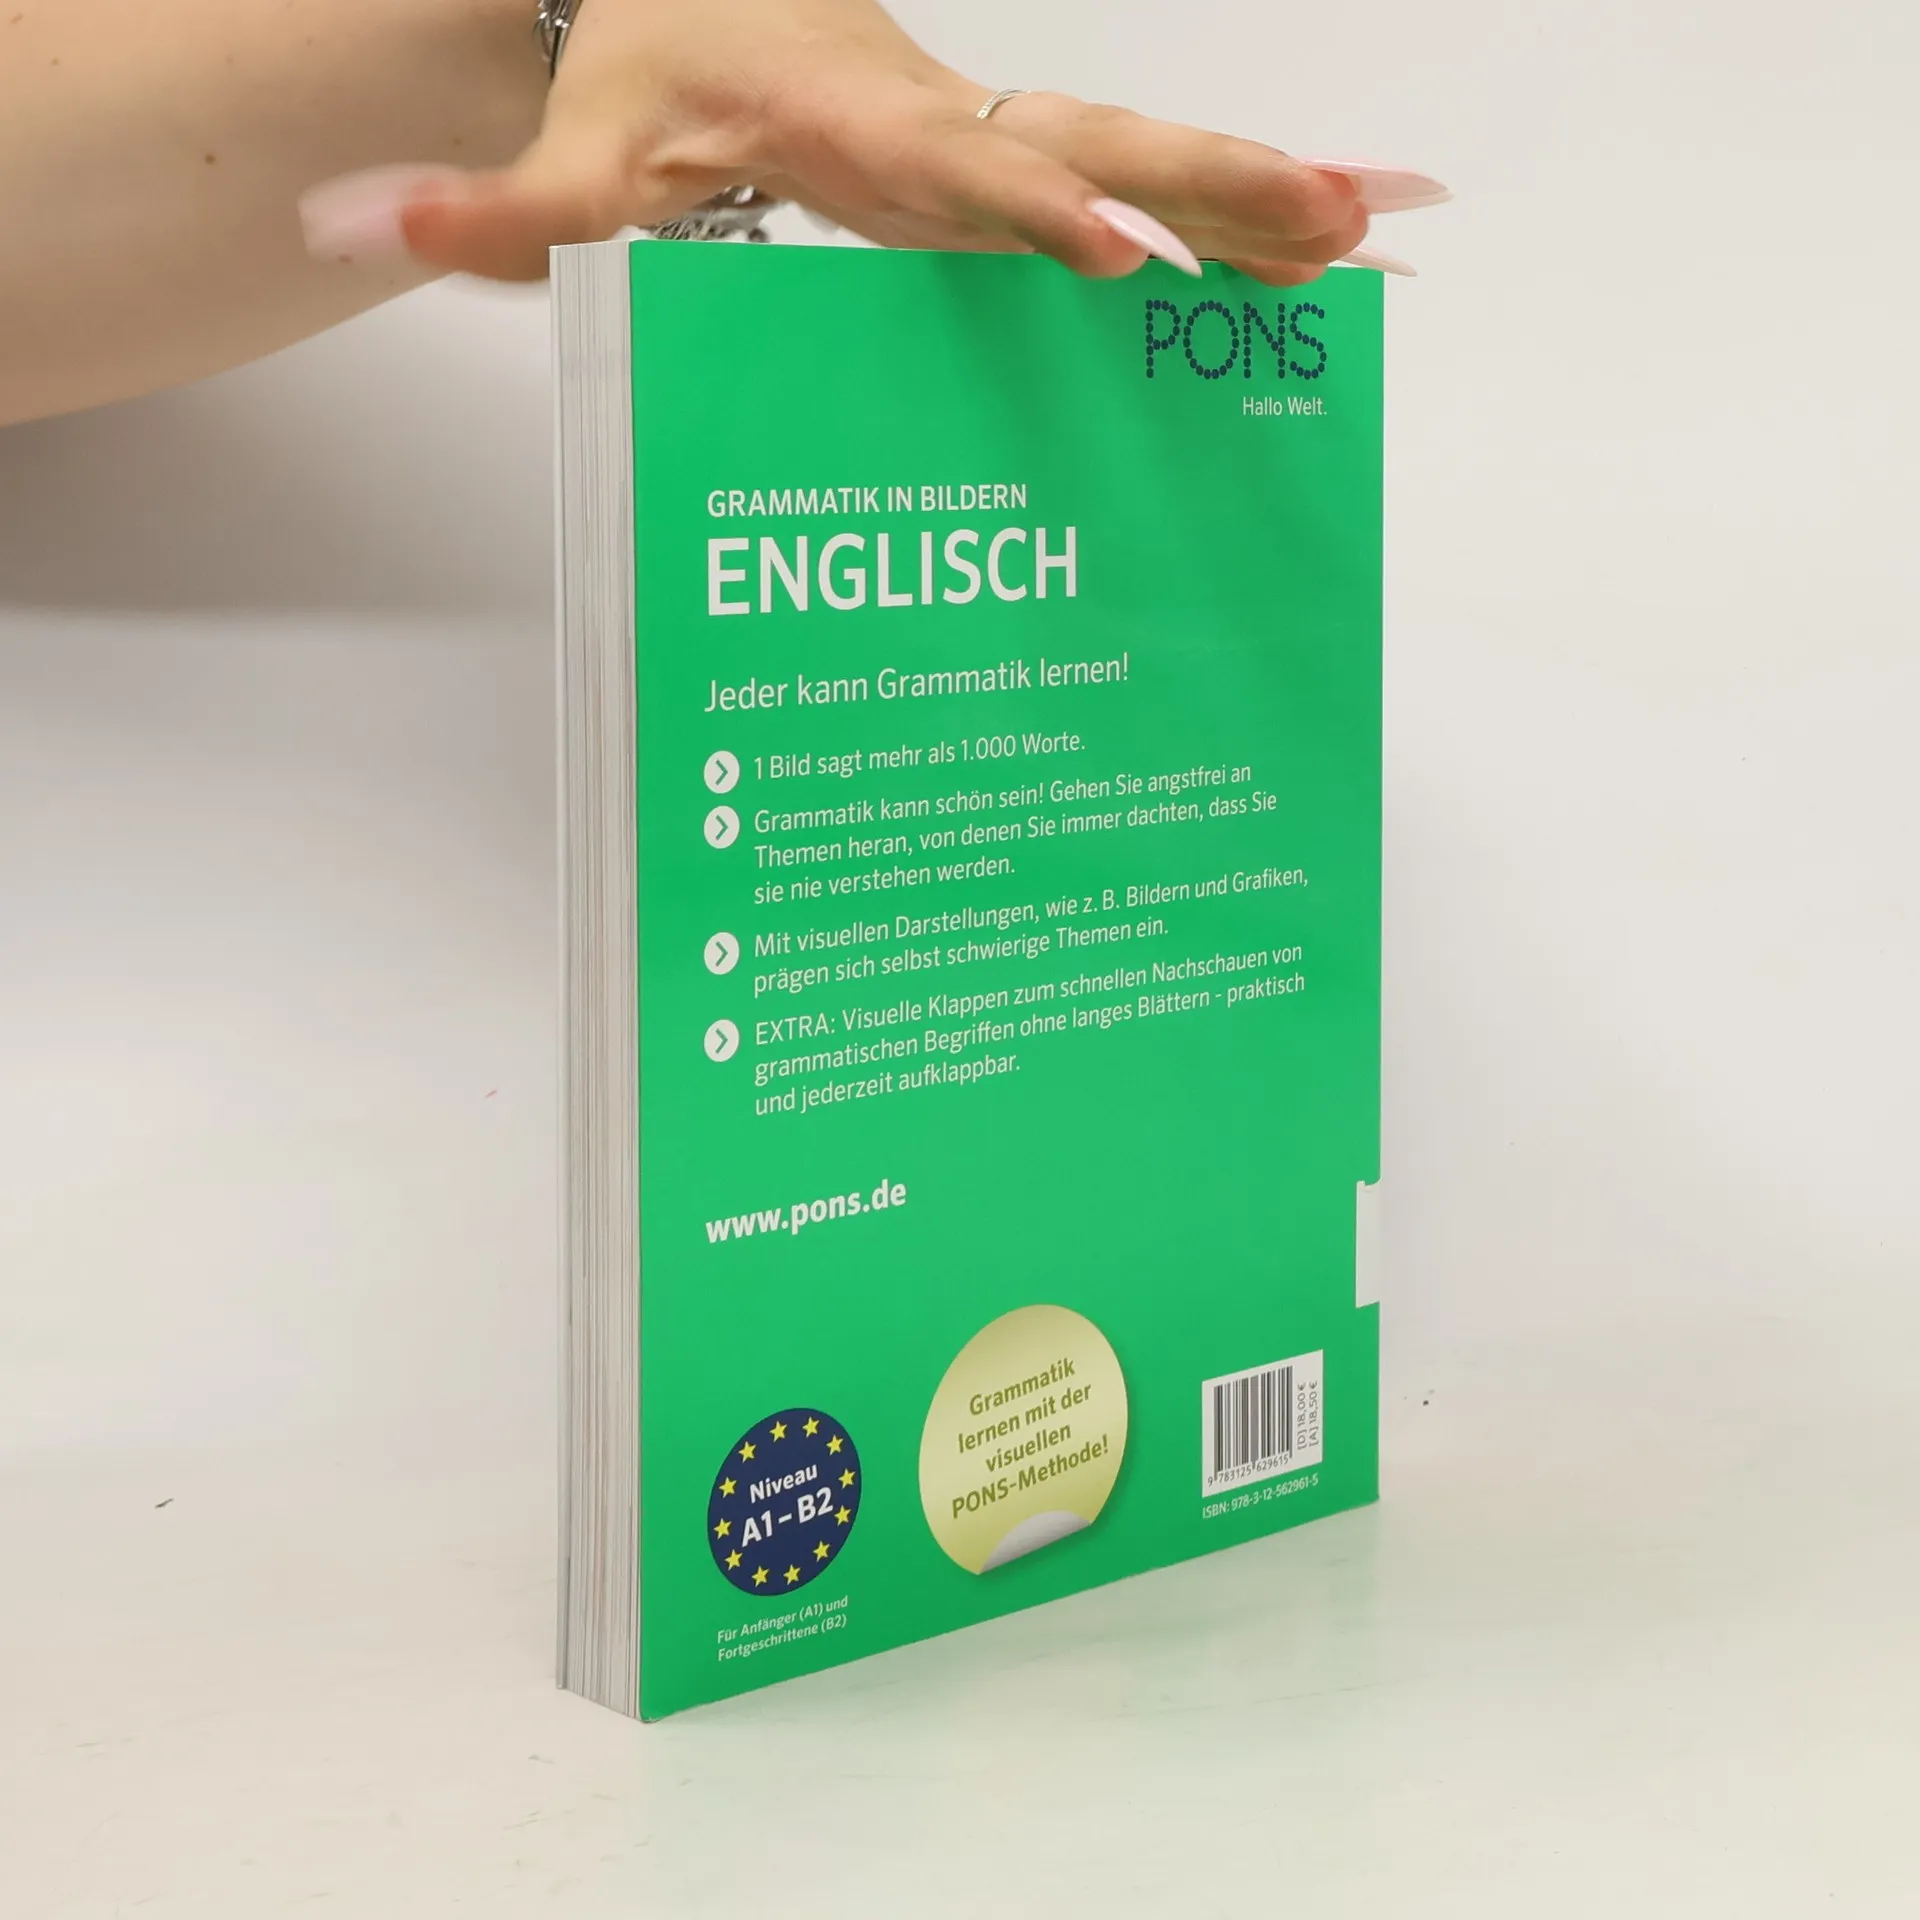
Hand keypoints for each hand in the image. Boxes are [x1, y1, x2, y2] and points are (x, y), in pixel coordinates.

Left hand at [300, 0, 1445, 284]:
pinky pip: (1141, 172)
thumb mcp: (566, 151)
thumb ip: (480, 208)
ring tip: (1383, 228)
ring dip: (1259, 191)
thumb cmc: (642, 66)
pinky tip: (1331, 241)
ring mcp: (992, 135)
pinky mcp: (1011, 159)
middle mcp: (948, 122)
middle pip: (1095, 134)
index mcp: (856, 126)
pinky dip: (1238, 209)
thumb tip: (347, 232)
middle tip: (1331, 220)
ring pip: (1144, 143)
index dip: (1029, 200)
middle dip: (1207, 181)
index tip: (1105, 250)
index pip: (956, 166)